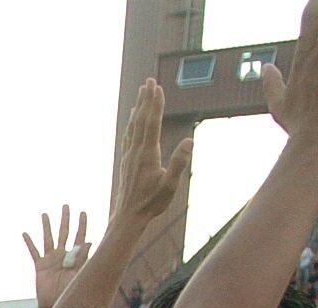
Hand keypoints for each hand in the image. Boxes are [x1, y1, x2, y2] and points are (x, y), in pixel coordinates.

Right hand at [24, 205, 89, 307]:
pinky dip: (29, 243)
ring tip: (45, 214)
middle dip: (65, 220)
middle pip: (64, 233)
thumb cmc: (71, 292)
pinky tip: (25, 233)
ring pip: (48, 239)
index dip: (81, 225)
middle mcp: (63, 255)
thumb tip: (89, 241)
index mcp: (75, 257)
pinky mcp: (40, 266)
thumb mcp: (80, 274)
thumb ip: (83, 258)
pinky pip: (33, 252)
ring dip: (47, 226)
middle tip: (66, 206)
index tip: (83, 212)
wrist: (57, 305)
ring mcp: (51, 260)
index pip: (79, 236)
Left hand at [112, 78, 193, 224]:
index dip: (155, 104)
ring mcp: (130, 155)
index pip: (151, 123)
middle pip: (141, 119)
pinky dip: (132, 122)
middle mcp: (136, 151)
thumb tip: (190, 140)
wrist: (128, 217)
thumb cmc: (151, 203)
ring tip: (142, 93)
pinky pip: (129, 136)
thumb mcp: (170, 185)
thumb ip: (179, 162)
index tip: (157, 87)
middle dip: (146, 99)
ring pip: (134, 126)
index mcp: (147, 154)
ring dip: (138, 108)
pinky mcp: (127, 161)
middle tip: (149, 81)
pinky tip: (133, 118)